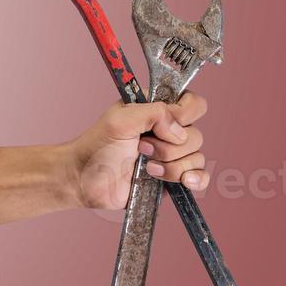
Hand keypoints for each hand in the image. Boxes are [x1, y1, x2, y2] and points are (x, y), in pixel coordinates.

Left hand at [68, 93, 208, 209]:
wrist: (84, 180)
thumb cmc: (96, 146)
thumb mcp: (120, 120)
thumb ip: (153, 113)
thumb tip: (179, 129)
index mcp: (157, 110)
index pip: (193, 104)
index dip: (185, 115)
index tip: (165, 126)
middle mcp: (168, 131)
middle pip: (197, 135)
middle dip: (169, 147)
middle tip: (142, 148)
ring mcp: (172, 156)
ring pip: (198, 157)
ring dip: (173, 165)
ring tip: (147, 167)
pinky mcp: (172, 178)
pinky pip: (200, 177)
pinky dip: (196, 179)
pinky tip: (183, 181)